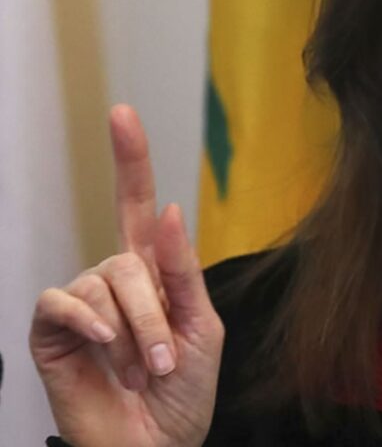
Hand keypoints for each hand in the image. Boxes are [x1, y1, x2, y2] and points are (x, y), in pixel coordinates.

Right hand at [30, 106, 223, 446]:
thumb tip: (171, 210)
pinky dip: (90, 324)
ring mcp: (82, 303)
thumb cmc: (184, 393)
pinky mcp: (51, 330)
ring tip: (140, 371)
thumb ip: (183, 272)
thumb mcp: (203, 328)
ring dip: (132, 332)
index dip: (131, 160)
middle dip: (154, 313)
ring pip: (104, 282)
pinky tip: (103, 350)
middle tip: (164, 362)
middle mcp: (115, 278)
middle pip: (130, 256)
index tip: (122, 114)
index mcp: (155, 273)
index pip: (139, 205)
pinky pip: (63, 302)